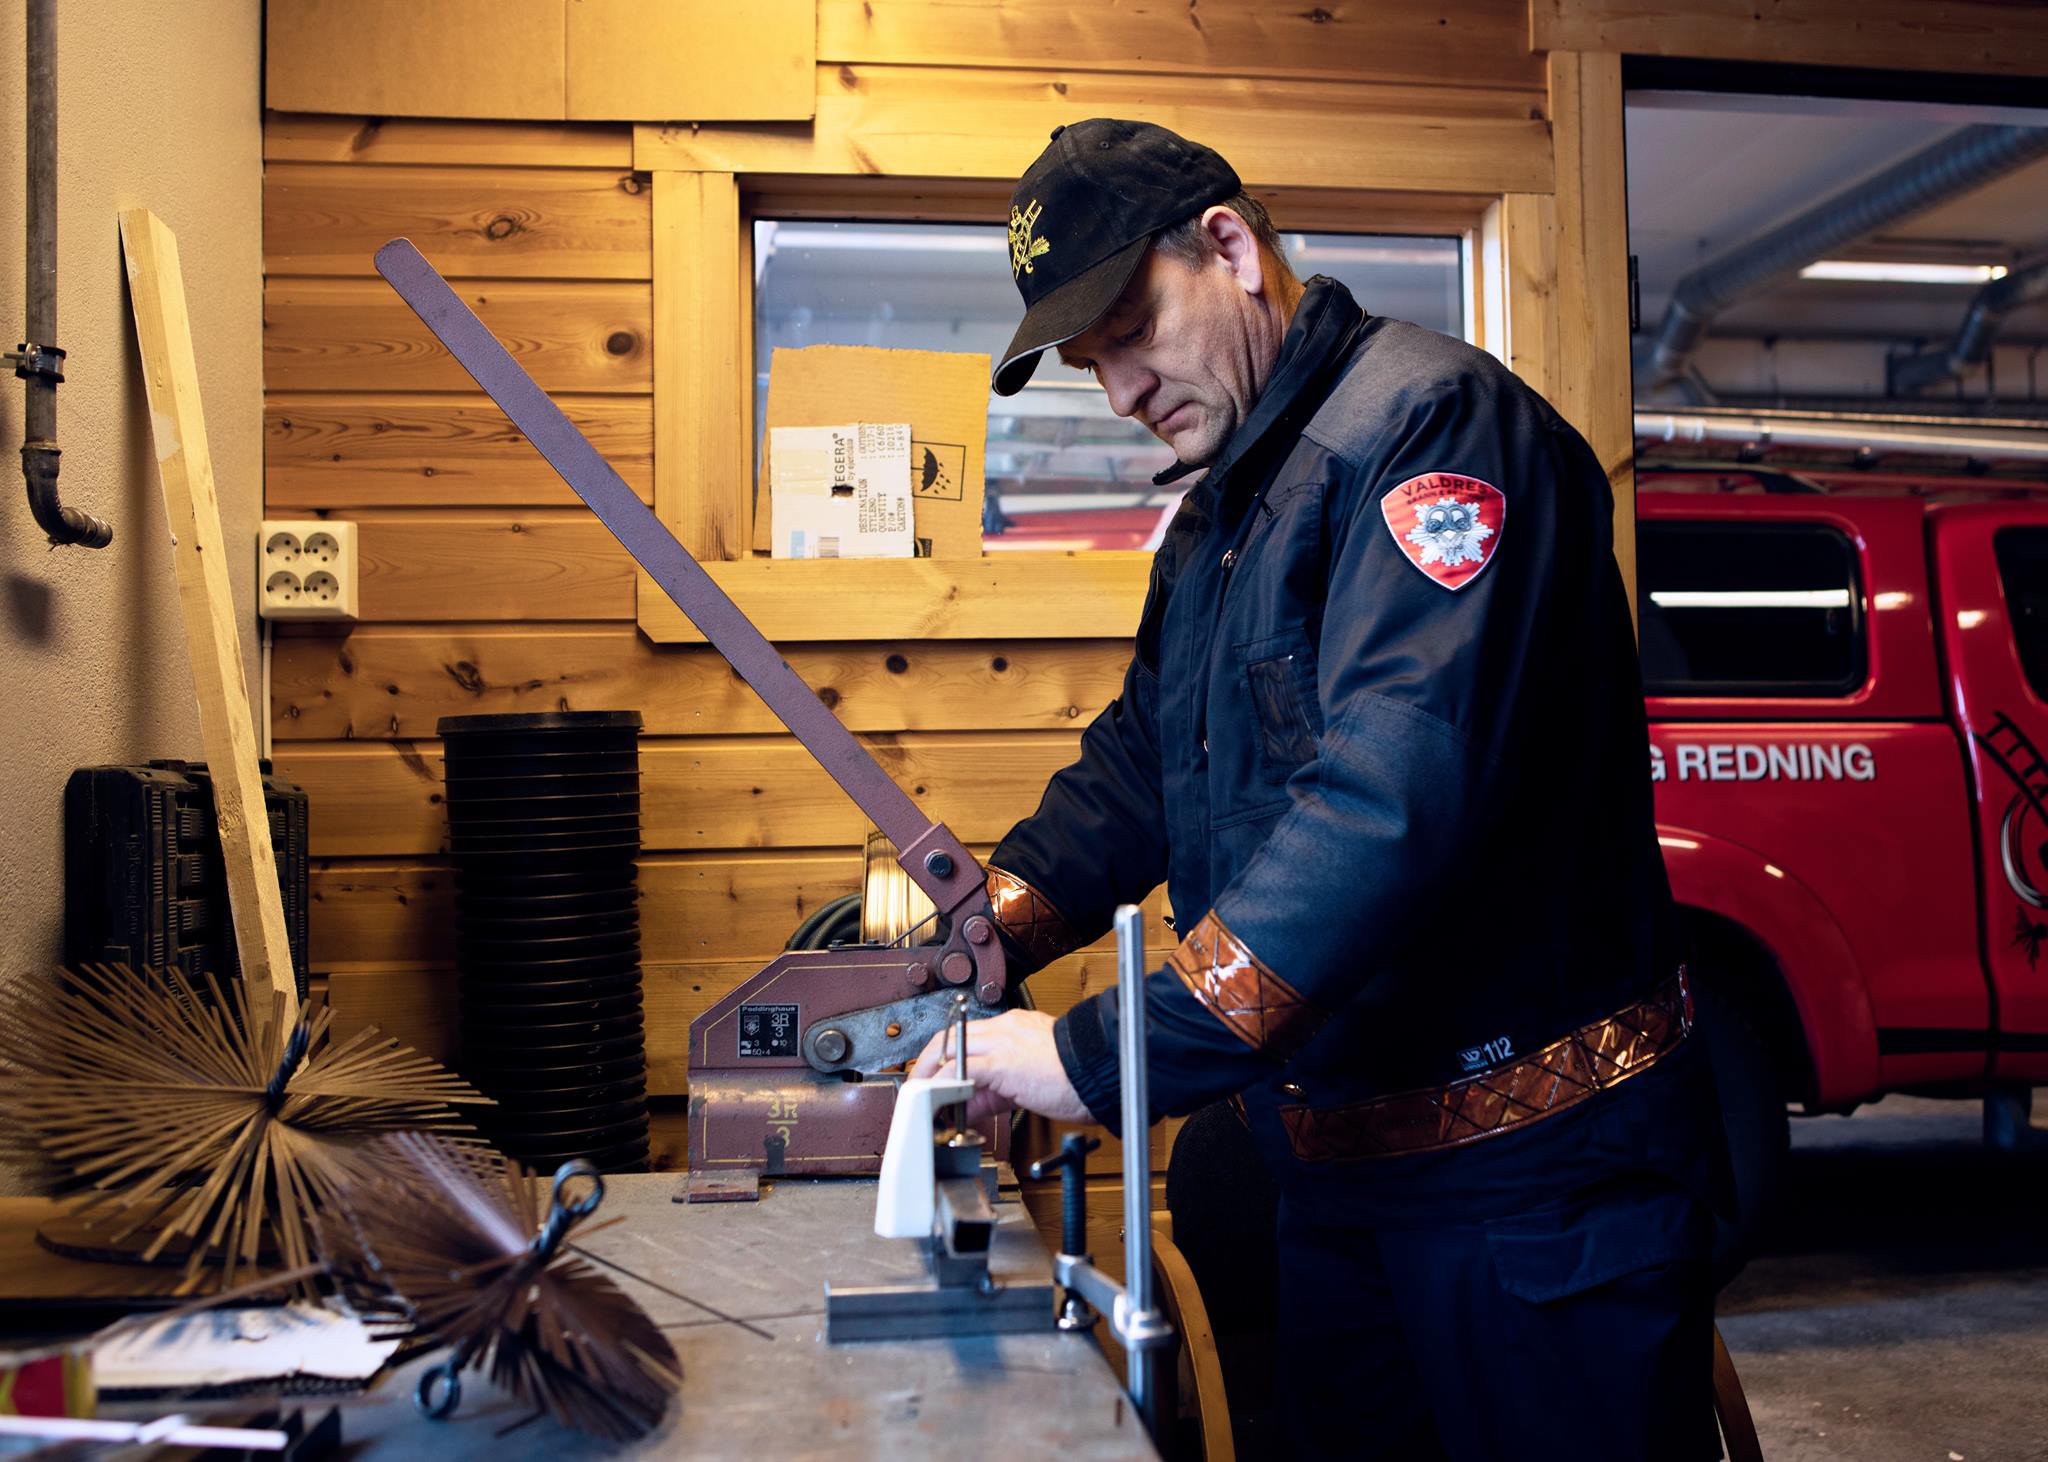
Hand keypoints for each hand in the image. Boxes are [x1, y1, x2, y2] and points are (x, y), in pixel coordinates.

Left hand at [909, 1009, 1092, 1123]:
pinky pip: (962, 1070)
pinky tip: (940, 1101)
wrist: (1102, 1073)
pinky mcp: (1002, 1063)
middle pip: (950, 1036)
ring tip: (923, 1098)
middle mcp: (1004, 1028)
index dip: (946, 1057)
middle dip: (929, 1063)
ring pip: (949, 1048)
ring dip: (930, 1074)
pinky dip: (945, 1085)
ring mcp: (1002, 1043)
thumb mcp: (1031, 1077)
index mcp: (1014, 1027)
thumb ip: (998, 1087)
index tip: (939, 1079)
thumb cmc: (1078, 1076)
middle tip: (920, 1087)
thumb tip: (973, 1102)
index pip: (967, 1035)